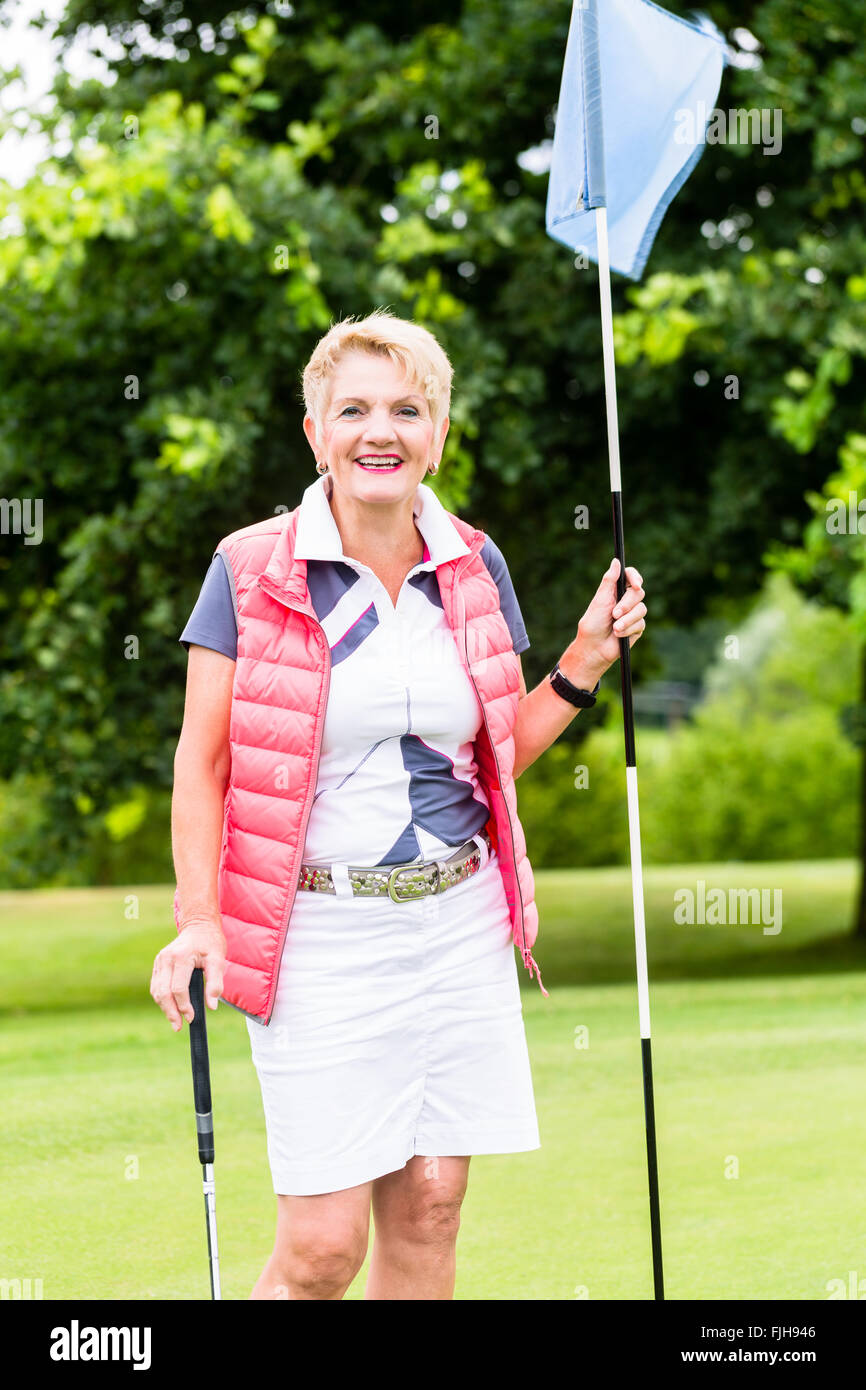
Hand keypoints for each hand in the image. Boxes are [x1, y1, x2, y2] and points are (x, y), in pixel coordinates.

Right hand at [150, 916, 225, 1031]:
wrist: (199, 926)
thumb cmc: (211, 943)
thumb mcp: (218, 960)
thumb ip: (216, 983)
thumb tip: (211, 1006)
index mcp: (181, 957)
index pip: (178, 988)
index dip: (184, 1006)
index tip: (192, 1017)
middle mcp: (166, 959)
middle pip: (163, 992)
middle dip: (170, 1012)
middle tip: (178, 1026)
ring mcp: (159, 961)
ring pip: (156, 991)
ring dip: (164, 1007)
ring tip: (175, 1021)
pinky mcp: (158, 964)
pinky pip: (156, 986)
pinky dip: (162, 999)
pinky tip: (171, 1008)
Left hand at [569, 556, 645, 680]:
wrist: (594, 648)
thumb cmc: (593, 624)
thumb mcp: (600, 600)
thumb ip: (609, 581)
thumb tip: (616, 561)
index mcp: (616, 590)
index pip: (630, 576)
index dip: (635, 577)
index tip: (636, 584)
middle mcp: (626, 600)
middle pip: (638, 592)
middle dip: (627, 604)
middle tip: (614, 613)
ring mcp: (633, 614)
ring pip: (641, 609)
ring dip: (626, 620)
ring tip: (614, 628)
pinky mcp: (637, 627)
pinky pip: (640, 624)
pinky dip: (628, 629)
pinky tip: (618, 635)